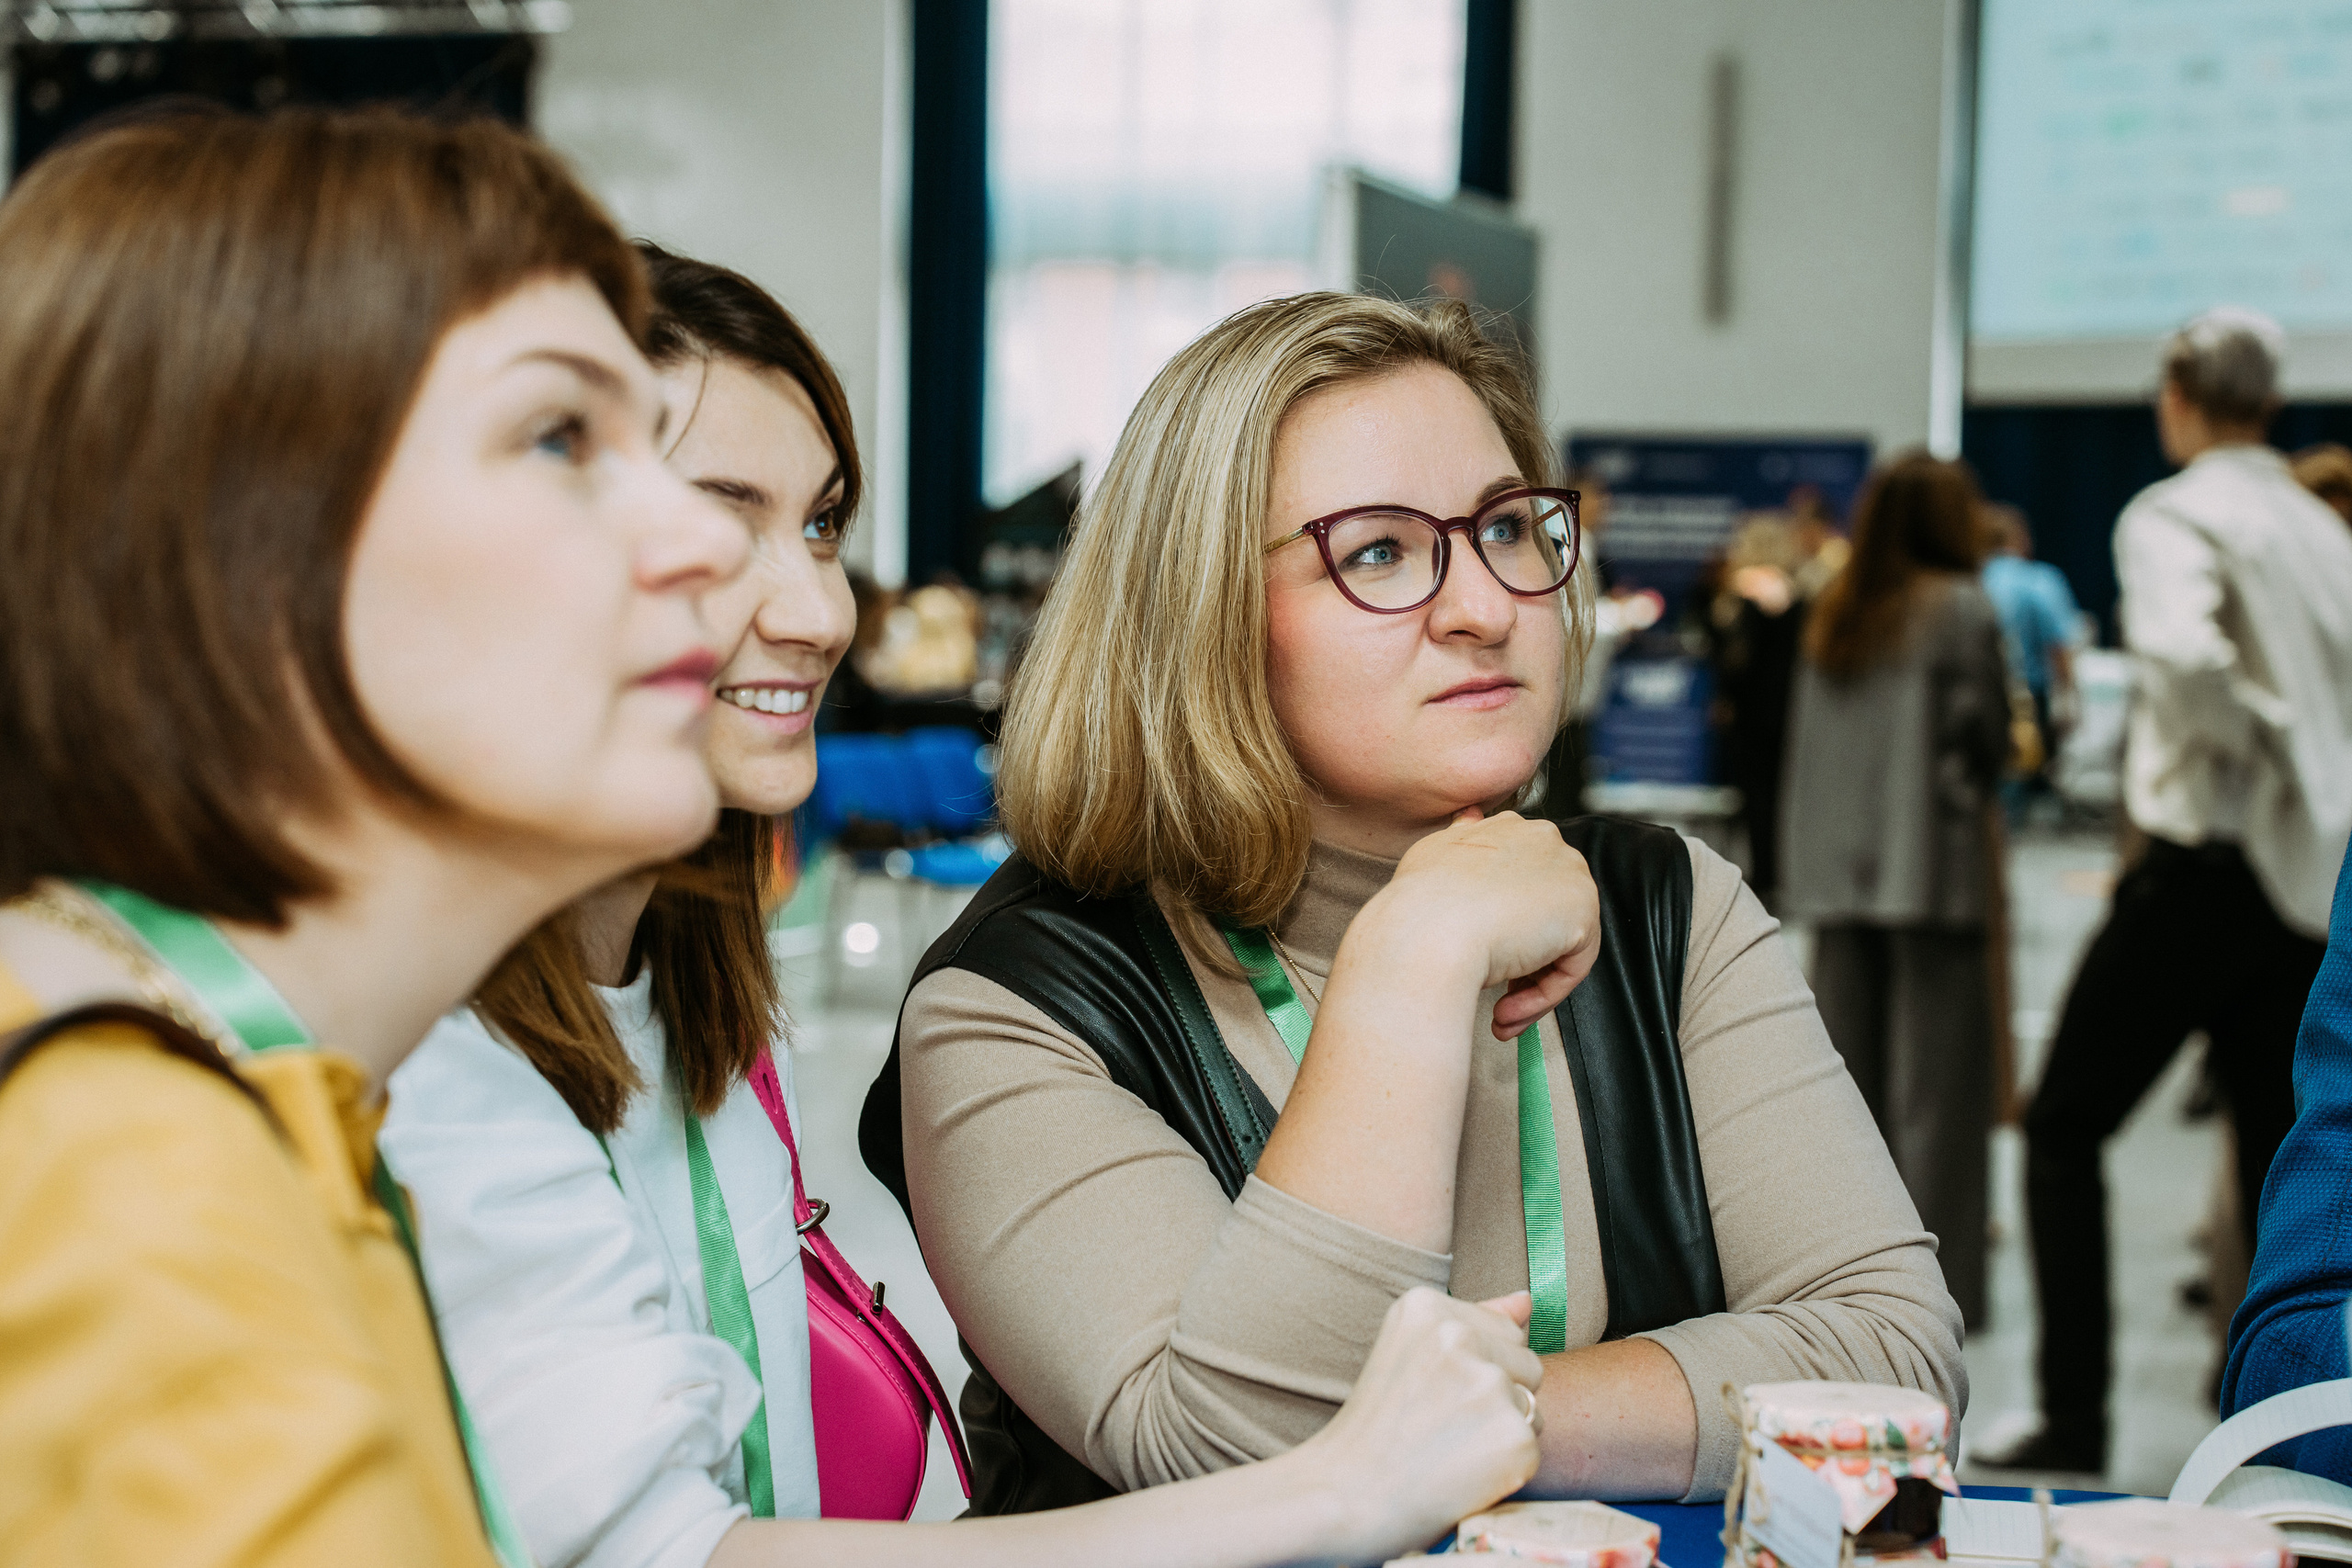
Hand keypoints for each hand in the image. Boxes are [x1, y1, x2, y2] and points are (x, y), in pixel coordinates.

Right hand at [1301, 1288, 1543, 1562]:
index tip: (1431, 1394)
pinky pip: (1532, 1448)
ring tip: (1449, 1450)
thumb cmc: (1374, 1431)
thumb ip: (1473, 1321)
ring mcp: (1487, 1385)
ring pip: (1532, 1407)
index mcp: (1426, 1306)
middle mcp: (1459, 1336)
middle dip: (1499, 1396)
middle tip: (1441, 1426)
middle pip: (1527, 1363)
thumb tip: (1527, 1299)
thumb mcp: (1406, 1353)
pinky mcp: (1513, 1436)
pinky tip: (1462, 1475)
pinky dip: (1506, 1468)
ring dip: (1503, 1432)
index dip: (1476, 1370)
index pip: (1505, 1330)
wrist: (1345, 1499)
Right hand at [1359, 809, 1601, 1037]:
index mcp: (1509, 827)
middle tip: (1493, 993)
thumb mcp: (1431, 853)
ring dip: (1526, 986)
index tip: (1479, 951)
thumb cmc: (1420, 901)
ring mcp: (1568, 875)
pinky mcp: (1582, 915)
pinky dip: (1540, 997)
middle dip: (1519, 958)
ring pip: (1557, 943)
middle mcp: (1544, 841)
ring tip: (1498, 1012)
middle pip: (1543, 913)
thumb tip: (1469, 819)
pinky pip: (1569, 968)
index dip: (1499, 924)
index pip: (1520, 881)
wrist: (1428, 929)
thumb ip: (1459, 840)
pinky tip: (1506, 1011)